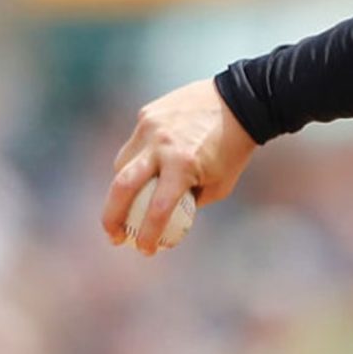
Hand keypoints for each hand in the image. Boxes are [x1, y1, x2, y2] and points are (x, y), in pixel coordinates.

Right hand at [102, 78, 258, 253]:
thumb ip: (190, 202)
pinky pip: (134, 144)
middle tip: (114, 236)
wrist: (240, 103)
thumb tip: (164, 220)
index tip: (146, 250)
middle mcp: (161, 146)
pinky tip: (150, 165)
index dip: (148, 234)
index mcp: (183, 165)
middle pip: (122, 187)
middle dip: (112, 217)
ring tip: (134, 199)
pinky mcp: (147, 114)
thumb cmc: (234, 150)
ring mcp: (150, 127)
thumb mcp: (220, 184)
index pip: (157, 209)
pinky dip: (137, 159)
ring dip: (123, 187)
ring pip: (122, 164)